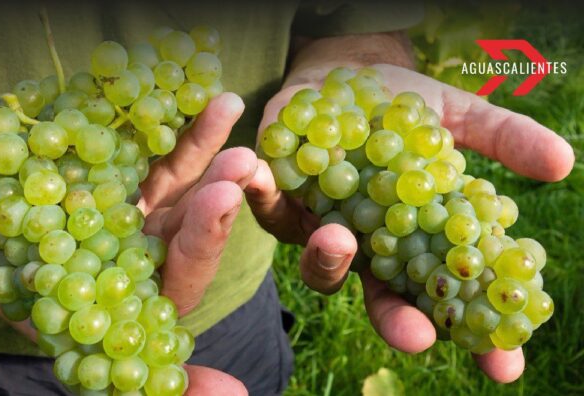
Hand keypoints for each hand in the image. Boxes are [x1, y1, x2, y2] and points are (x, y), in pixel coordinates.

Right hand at [0, 92, 252, 394]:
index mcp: (65, 309)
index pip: (124, 339)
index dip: (167, 357)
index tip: (222, 378)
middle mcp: (108, 271)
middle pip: (171, 266)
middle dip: (206, 229)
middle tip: (234, 180)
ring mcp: (121, 223)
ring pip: (179, 208)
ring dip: (213, 170)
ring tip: (232, 122)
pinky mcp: (123, 181)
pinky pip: (164, 162)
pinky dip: (190, 136)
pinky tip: (215, 104)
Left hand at [245, 64, 574, 382]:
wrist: (344, 71)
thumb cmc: (401, 105)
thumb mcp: (455, 117)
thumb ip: (501, 140)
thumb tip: (562, 162)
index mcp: (407, 240)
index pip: (442, 298)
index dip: (472, 334)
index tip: (503, 365)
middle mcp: (362, 244)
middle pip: (377, 297)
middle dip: (395, 319)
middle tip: (419, 334)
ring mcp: (315, 223)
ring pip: (318, 263)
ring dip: (328, 258)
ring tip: (341, 239)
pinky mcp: (275, 190)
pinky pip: (265, 202)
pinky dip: (262, 192)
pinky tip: (262, 176)